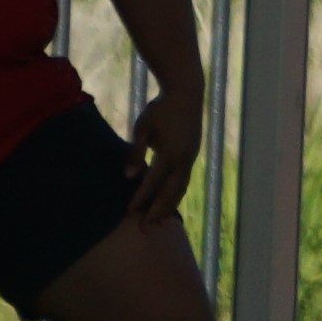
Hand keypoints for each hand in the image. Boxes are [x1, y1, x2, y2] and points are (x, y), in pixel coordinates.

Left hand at [127, 86, 202, 226]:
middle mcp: (184, 159)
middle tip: (145, 228)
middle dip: (157, 211)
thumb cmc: (160, 109)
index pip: (153, 182)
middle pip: (170, 192)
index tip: (129, 212)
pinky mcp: (193, 155)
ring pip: (180, 189)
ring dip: (169, 206)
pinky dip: (176, 195)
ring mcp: (191, 158)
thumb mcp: (143, 128)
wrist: (186, 93)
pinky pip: (184, 181)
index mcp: (170, 153)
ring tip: (159, 222)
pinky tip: (169, 202)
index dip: (141, 198)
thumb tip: (128, 176)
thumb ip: (136, 152)